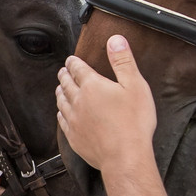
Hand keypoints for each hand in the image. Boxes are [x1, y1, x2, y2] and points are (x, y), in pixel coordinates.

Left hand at [57, 36, 158, 175]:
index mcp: (92, 86)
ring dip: (60, 92)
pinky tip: (63, 113)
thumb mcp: (135, 86)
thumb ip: (123, 61)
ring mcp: (74, 120)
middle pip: (66, 84)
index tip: (71, 59)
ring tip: (60, 88)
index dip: (73, 62)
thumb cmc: (134, 121)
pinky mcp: (74, 137)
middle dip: (64, 75)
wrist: (124, 156)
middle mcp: (78, 101)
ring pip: (62, 102)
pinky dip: (61, 113)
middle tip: (63, 71)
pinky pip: (62, 121)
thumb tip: (115, 39)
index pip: (78, 69)